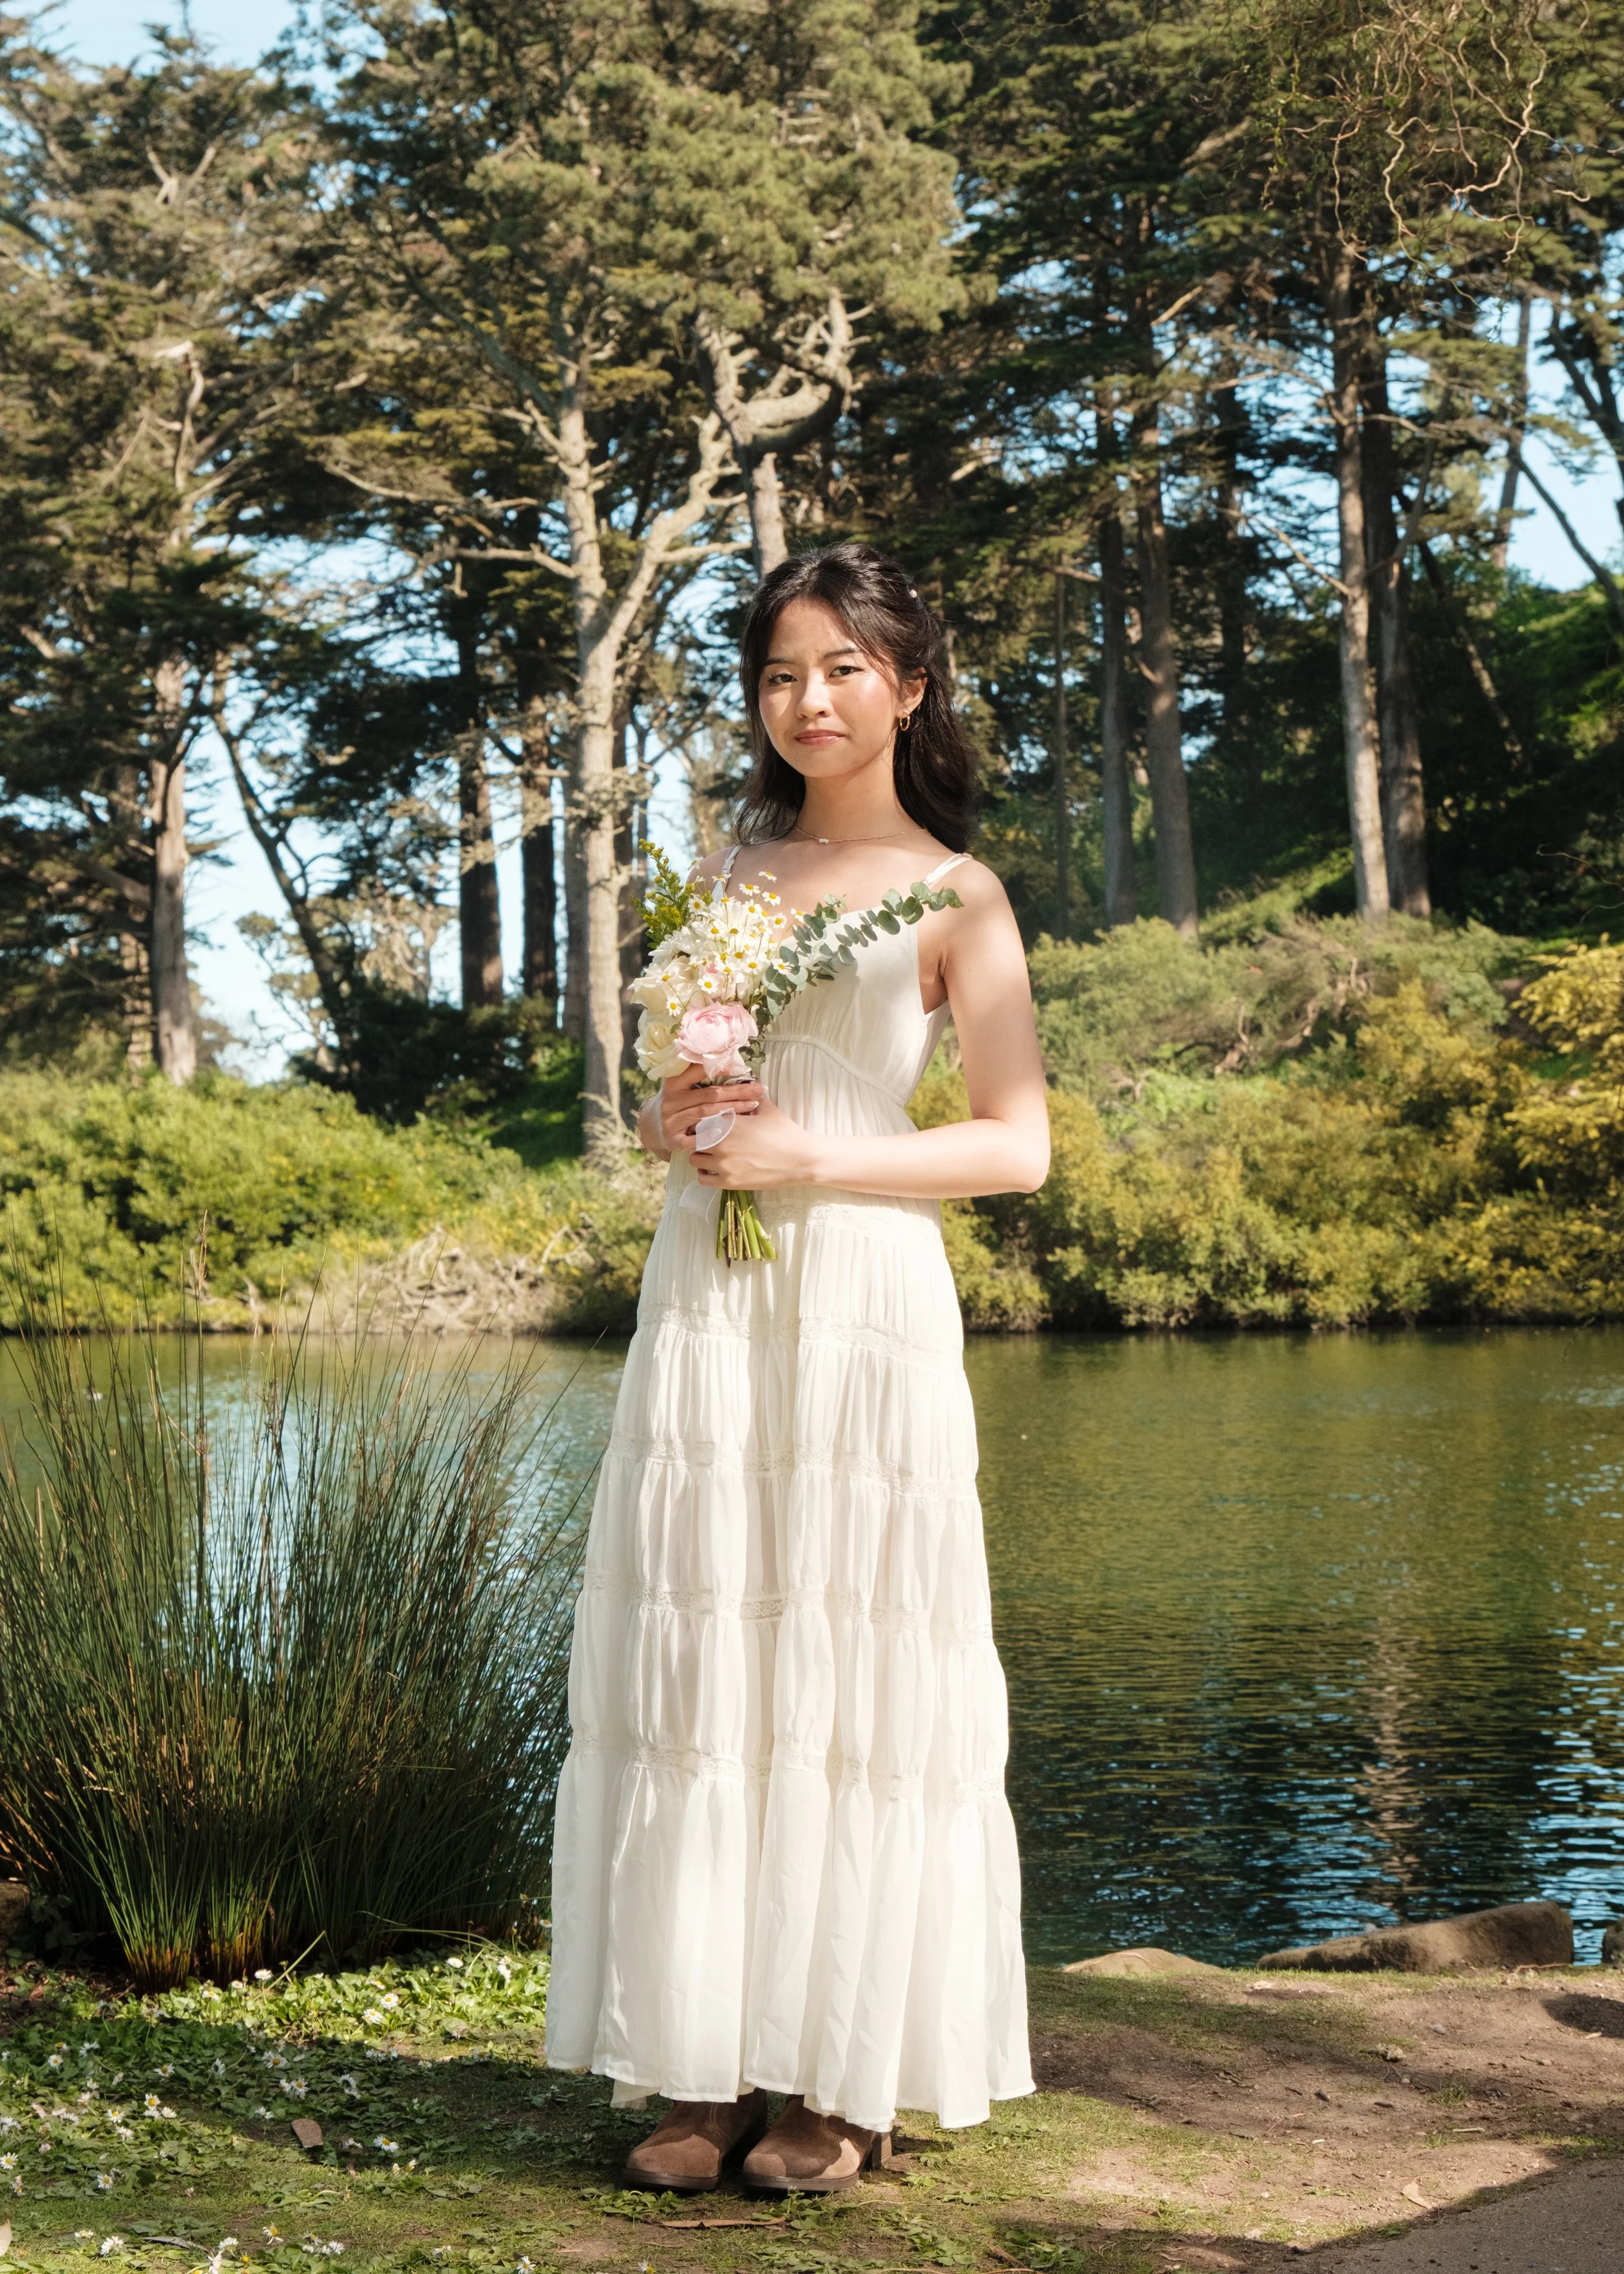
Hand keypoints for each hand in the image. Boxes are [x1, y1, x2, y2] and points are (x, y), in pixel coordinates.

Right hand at [650, 1061, 763, 1154]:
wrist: (651, 1127)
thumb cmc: (675, 1102)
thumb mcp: (679, 1084)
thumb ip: (696, 1073)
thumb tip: (728, 1060)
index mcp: (673, 1083)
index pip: (698, 1071)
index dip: (720, 1069)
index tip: (742, 1068)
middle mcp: (671, 1101)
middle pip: (709, 1094)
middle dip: (737, 1092)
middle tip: (759, 1089)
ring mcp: (672, 1121)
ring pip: (707, 1113)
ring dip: (733, 1109)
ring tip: (753, 1105)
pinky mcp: (675, 1140)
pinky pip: (700, 1137)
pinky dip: (718, 1132)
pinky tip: (736, 1130)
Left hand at [672, 1094, 820, 1188]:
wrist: (800, 1159)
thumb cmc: (785, 1131)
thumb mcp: (767, 1107)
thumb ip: (748, 1098)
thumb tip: (739, 1091)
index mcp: (728, 1122)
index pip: (698, 1119)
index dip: (700, 1121)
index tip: (706, 1123)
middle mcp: (721, 1143)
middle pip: (692, 1139)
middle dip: (697, 1138)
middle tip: (706, 1139)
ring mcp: (724, 1164)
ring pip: (694, 1159)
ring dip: (700, 1155)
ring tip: (711, 1154)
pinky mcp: (729, 1182)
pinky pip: (702, 1179)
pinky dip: (704, 1173)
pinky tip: (713, 1169)